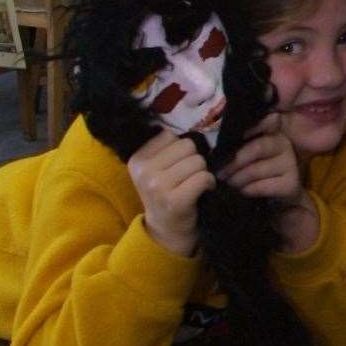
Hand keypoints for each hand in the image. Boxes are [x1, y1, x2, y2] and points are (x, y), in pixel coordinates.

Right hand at [127, 129, 213, 256]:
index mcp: (136, 159)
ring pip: (198, 161)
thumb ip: (165, 146)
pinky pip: (204, 177)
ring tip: (192, 185)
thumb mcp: (156, 168)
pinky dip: (209, 183)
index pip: (169, 135)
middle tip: (186, 177)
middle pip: (187, 146)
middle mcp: (143, 172)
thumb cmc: (166, 193)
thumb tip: (190, 114)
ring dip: (202, 172)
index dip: (179, 149)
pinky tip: (202, 191)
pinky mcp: (175, 200)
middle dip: (193, 159)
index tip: (174, 165)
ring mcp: (158, 187)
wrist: (166, 230)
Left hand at [218, 114, 301, 201]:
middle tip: (220, 173)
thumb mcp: (245, 154)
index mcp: (272, 131)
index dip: (256, 126)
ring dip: (237, 179)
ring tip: (229, 183)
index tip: (240, 135)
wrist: (273, 199)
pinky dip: (247, 190)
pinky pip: (261, 186)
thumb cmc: (253, 171)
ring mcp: (290, 163)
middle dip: (234, 163)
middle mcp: (284, 144)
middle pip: (257, 148)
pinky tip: (243, 191)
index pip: (268, 122)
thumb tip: (215, 148)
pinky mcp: (290, 184)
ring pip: (256, 170)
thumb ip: (236, 145)